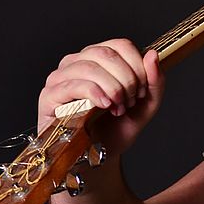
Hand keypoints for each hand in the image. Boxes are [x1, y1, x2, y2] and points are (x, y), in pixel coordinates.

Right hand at [37, 39, 165, 156]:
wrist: (97, 158)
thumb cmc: (117, 128)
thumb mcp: (145, 105)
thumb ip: (154, 81)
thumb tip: (152, 54)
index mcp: (99, 58)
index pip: (120, 45)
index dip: (137, 66)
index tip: (142, 90)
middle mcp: (77, 62)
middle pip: (106, 54)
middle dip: (127, 79)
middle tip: (130, 101)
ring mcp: (60, 77)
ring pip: (90, 66)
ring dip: (112, 88)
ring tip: (118, 107)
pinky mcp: (49, 96)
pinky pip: (73, 84)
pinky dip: (95, 93)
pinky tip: (105, 105)